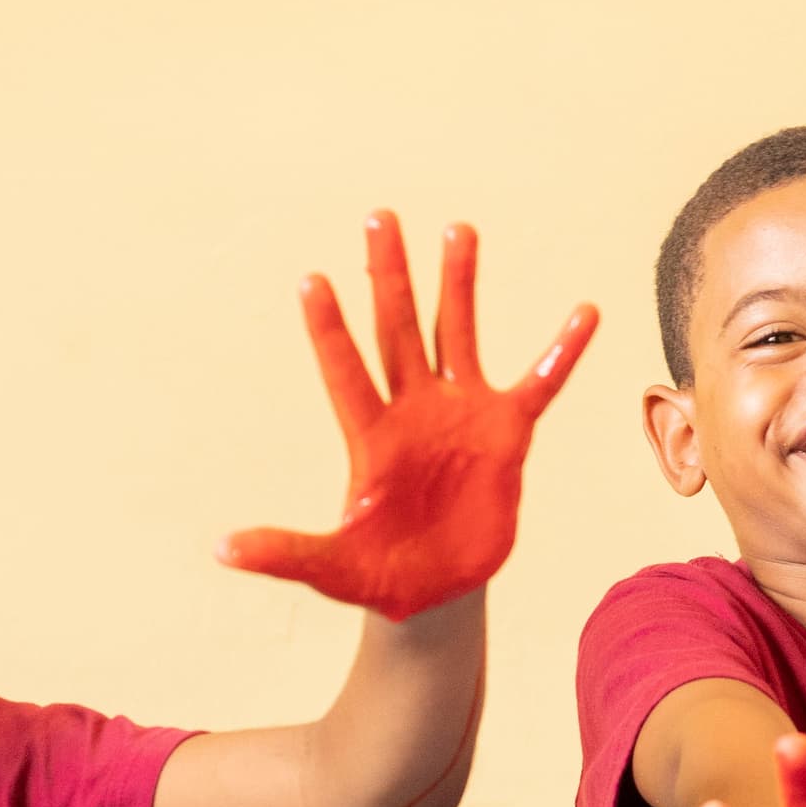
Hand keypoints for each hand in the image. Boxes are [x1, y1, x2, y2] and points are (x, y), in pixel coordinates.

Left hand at [220, 212, 597, 624]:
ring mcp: (461, 415)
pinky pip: (539, 384)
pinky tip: (583, 313)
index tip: (310, 280)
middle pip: (397, 330)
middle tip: (378, 216)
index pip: (344, 372)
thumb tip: (222, 549)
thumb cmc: (379, 574)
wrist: (436, 589)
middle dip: (388, 276)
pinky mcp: (507, 434)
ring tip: (457, 229)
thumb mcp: (332, 568)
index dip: (328, 329)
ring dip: (458, 284)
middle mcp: (413, 411)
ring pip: (456, 335)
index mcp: (370, 438)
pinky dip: (560, 352)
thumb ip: (286, 553)